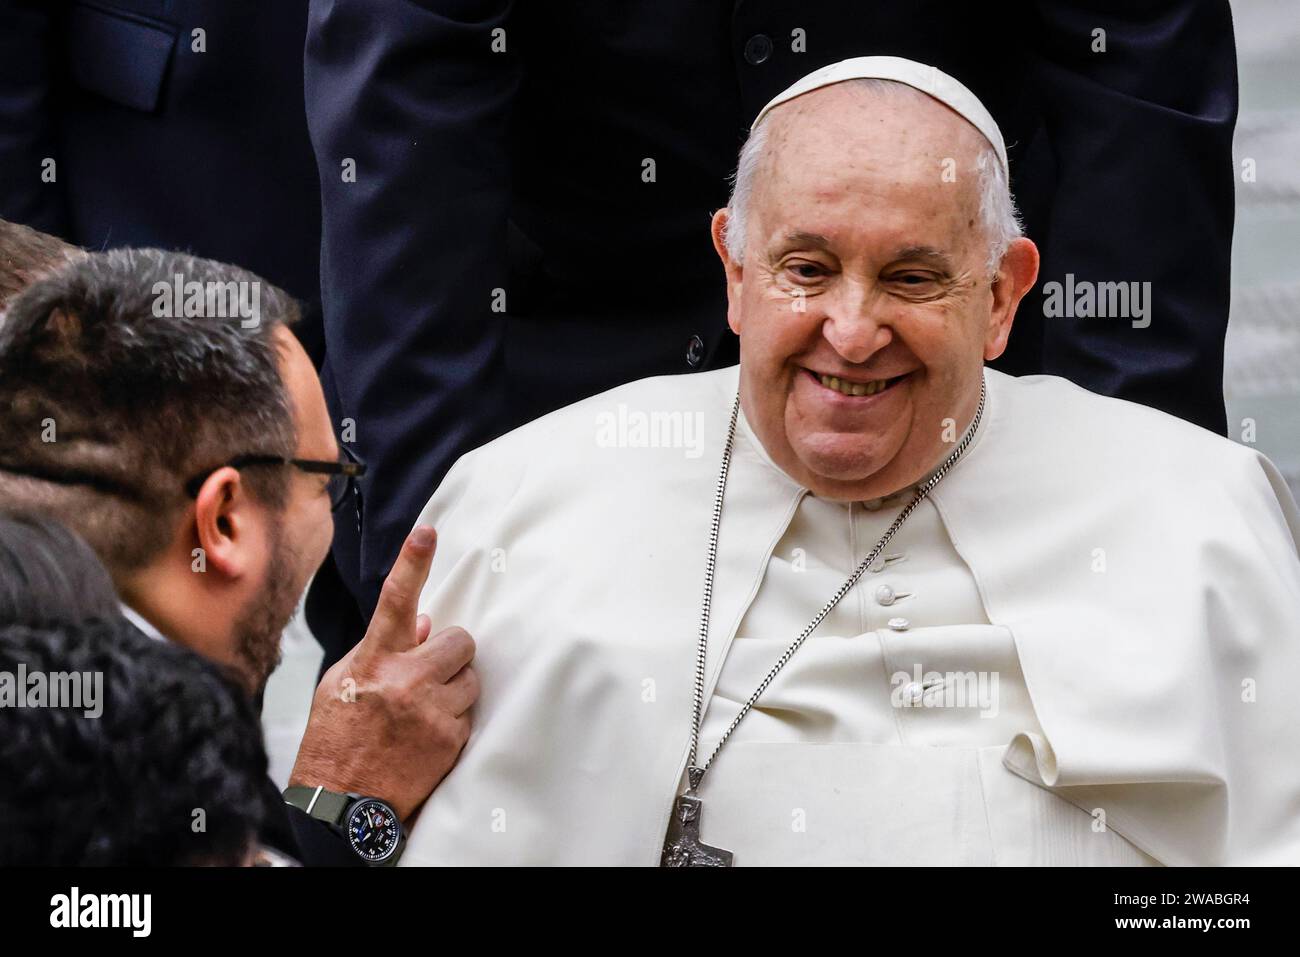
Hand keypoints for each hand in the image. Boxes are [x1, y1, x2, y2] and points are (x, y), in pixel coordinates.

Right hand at [290, 526, 477, 820]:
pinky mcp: (452, 739)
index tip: (427, 533)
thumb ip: (380, 650)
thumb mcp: (342, 685)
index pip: (395, 600)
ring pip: (470, 677)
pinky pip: (471, 712)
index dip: (412, 563)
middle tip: (428, 673)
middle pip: (459, 640)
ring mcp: (432, 711)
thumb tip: (421, 623)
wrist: (342, 806)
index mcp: (373, 661)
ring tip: (423, 710)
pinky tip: (426, 736)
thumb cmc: (336, 740)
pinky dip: (454, 720)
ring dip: (454, 688)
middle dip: (449, 653)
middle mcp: (405, 682)